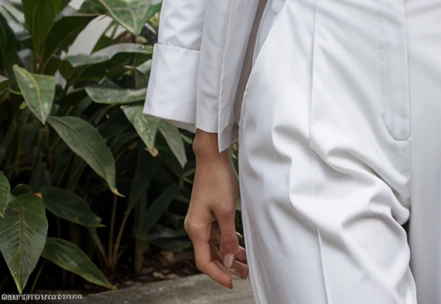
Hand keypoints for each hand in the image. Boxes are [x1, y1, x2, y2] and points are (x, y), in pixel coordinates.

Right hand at [186, 134, 248, 286]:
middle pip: (209, 254)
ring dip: (228, 254)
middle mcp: (196, 227)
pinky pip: (216, 233)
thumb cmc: (218, 181)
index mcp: (196, 229)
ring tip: (245, 263)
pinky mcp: (207, 212)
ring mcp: (201, 220)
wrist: (212, 157)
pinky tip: (239, 245)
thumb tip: (227, 261)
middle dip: (226, 266)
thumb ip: (227, 238)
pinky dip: (227, 241)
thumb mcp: (226, 211)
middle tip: (244, 274)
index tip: (231, 283)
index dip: (217, 274)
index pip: (204, 261)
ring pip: (214, 244)